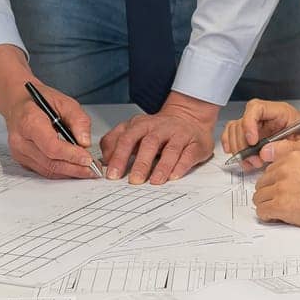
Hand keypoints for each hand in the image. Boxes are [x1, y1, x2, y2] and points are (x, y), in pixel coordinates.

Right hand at [0, 45, 96, 179]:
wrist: (18, 103)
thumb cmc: (39, 100)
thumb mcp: (64, 101)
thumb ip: (78, 120)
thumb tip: (85, 142)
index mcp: (29, 121)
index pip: (51, 146)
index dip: (71, 155)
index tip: (88, 159)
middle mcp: (20, 140)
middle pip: (50, 162)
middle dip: (75, 168)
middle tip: (93, 169)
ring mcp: (19, 152)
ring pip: (48, 170)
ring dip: (69, 173)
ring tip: (87, 170)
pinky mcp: (22, 160)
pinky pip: (44, 171)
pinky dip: (61, 171)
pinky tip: (73, 168)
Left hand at [100, 92, 216, 183]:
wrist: (189, 117)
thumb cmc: (158, 130)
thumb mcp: (133, 130)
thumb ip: (115, 142)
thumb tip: (104, 161)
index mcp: (141, 124)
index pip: (126, 138)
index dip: (119, 157)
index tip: (112, 175)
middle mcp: (160, 128)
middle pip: (148, 143)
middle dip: (140, 163)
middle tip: (133, 181)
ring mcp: (179, 135)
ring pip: (170, 149)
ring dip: (162, 166)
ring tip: (155, 182)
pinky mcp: (195, 143)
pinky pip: (188, 154)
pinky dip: (181, 166)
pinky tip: (174, 176)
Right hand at [221, 98, 299, 169]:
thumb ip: (288, 148)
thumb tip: (265, 151)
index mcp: (282, 112)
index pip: (257, 108)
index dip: (249, 123)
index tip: (253, 141)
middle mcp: (268, 117)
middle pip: (242, 120)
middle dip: (244, 143)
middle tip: (254, 160)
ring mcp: (259, 126)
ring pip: (236, 129)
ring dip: (239, 148)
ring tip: (253, 163)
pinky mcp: (255, 136)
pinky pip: (235, 135)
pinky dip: (233, 146)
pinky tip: (240, 156)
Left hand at [250, 145, 299, 229]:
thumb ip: (293, 170)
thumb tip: (278, 182)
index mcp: (291, 158)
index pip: (269, 170)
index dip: (273, 183)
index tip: (278, 190)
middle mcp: (283, 170)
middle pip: (261, 184)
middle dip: (268, 194)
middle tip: (279, 202)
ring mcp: (280, 188)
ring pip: (258, 198)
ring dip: (267, 205)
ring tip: (279, 210)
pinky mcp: (280, 205)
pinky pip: (262, 211)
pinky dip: (267, 216)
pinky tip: (278, 217)